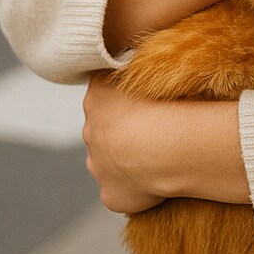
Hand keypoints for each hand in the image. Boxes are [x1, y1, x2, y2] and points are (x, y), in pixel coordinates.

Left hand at [83, 72, 165, 213]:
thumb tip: (141, 59)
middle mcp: (90, 131)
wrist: (162, 144)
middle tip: (158, 129)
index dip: (127, 97)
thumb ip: (138, 66)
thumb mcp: (150, 65)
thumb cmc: (163, 99)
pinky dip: (137, 189)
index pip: (106, 93)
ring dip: (129, 160)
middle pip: (105, 129)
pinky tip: (160, 180)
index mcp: (96, 97)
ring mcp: (98, 166)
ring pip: (111, 162)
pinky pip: (124, 191)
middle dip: (125, 131)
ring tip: (161, 155)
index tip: (149, 100)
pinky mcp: (110, 194)